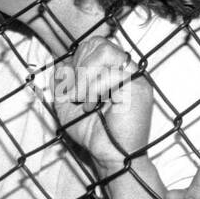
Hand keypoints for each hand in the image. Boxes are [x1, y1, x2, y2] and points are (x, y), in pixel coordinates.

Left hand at [52, 36, 152, 171]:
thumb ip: (61, 83)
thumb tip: (60, 64)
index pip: (94, 44)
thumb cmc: (92, 133)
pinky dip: (95, 88)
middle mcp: (124, 70)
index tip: (72, 86)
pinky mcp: (139, 87)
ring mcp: (134, 76)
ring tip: (83, 100)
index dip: (77, 60)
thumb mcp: (66, 105)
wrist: (109, 156)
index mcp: (111, 70)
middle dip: (79, 67)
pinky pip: (113, 72)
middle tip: (76, 93)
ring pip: (106, 52)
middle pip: (98, 43)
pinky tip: (92, 106)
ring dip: (86, 76)